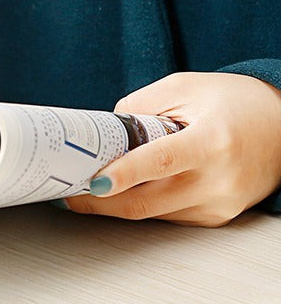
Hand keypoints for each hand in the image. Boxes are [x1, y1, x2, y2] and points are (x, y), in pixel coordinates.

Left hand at [63, 72, 280, 226]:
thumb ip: (140, 106)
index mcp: (211, 141)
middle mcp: (219, 180)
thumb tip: (104, 131)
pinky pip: (169, 214)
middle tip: (69, 193)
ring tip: (86, 188)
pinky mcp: (218, 216)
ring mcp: (220, 204)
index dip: (123, 173)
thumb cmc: (234, 101)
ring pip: (154, 213)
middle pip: (148, 201)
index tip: (92, 181)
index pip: (160, 162)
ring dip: (117, 204)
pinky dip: (143, 202)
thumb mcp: (183, 87)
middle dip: (101, 202)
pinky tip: (124, 190)